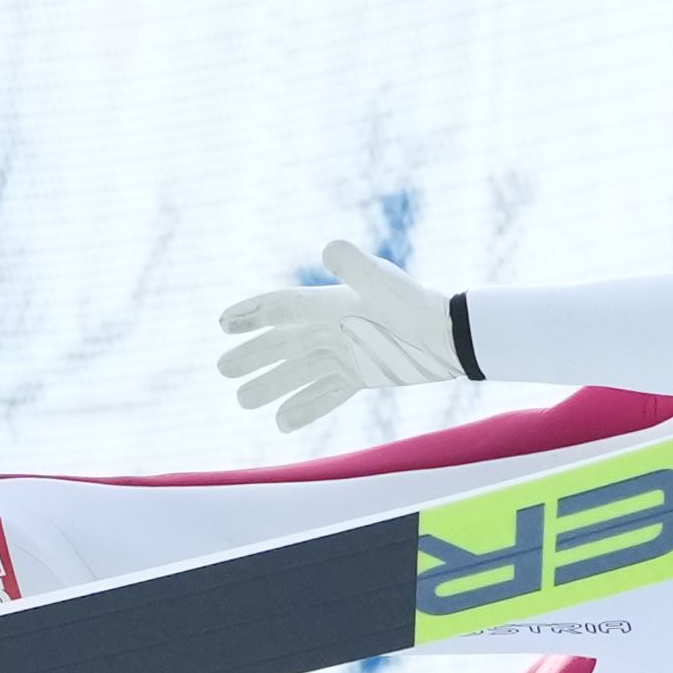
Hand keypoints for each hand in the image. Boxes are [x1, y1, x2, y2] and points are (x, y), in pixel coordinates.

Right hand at [217, 240, 464, 431]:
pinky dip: (304, 408)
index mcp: (329, 303)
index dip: (250, 314)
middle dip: (252, 355)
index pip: (281, 308)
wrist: (450, 337)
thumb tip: (329, 249)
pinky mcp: (362, 375)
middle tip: (222, 368)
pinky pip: (325, 394)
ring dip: (270, 386)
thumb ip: (356, 267)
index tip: (222, 323)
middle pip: (282, 343)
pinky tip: (282, 423)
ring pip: (298, 373)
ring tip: (242, 400)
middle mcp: (332, 328)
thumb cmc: (415, 305)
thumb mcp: (383, 283)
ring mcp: (346, 354)